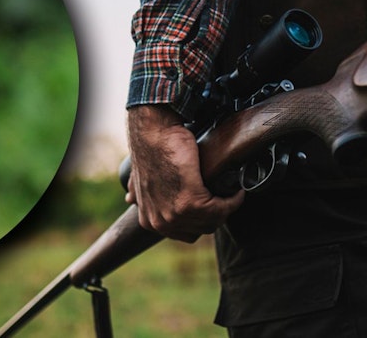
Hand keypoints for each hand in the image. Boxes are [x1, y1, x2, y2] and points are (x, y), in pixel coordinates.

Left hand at [125, 104, 244, 242]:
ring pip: (214, 221)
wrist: (154, 132)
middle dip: (217, 215)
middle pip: (202, 229)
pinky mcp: (190, 201)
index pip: (186, 234)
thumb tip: (130, 198)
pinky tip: (236, 190)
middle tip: (226, 198)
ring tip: (232, 193)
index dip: (202, 220)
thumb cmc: (153, 150)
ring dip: (227, 207)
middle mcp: (160, 223)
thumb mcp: (139, 178)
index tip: (213, 204)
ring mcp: (175, 214)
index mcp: (149, 221)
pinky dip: (233, 200)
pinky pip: (221, 209)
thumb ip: (138, 193)